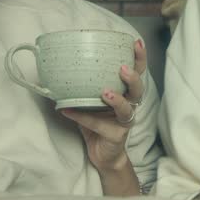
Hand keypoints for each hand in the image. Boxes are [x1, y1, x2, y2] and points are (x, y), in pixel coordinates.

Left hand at [63, 38, 147, 173]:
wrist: (104, 155)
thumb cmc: (99, 124)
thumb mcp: (93, 101)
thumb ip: (86, 86)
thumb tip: (60, 64)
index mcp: (126, 94)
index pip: (138, 73)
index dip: (139, 58)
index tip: (135, 43)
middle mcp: (130, 107)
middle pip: (138, 90)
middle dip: (133, 78)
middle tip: (123, 68)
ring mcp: (124, 123)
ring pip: (126, 109)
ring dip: (116, 99)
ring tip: (105, 92)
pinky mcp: (116, 136)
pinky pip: (99, 125)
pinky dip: (82, 117)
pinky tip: (67, 110)